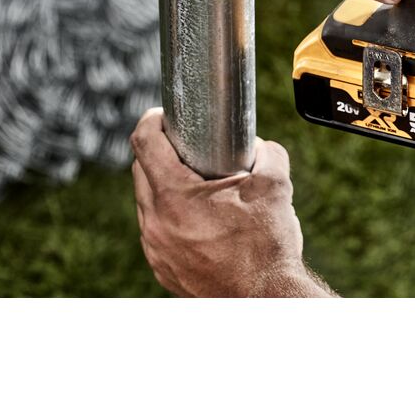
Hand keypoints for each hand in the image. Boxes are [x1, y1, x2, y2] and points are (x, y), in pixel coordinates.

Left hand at [131, 108, 333, 297]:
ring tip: (197, 182)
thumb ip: (267, 153)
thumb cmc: (267, 245)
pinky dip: (171, 216)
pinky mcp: (164, 270)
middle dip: (159, 151)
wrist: (266, 299)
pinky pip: (157, 231)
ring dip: (164, 186)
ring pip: (148, 204)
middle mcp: (156, 224)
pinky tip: (200, 217)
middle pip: (140, 171)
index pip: (144, 143)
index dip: (152, 120)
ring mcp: (157, 250)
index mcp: (174, 196)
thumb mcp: (274, 185)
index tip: (164, 114)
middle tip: (187, 144)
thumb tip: (259, 146)